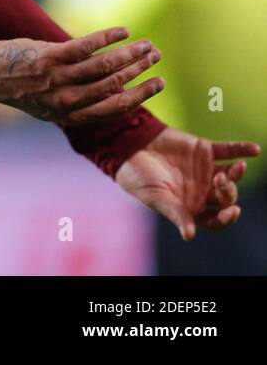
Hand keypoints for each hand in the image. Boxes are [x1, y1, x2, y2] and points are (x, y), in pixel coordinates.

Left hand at [0, 26, 162, 125]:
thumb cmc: (21, 87)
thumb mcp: (48, 106)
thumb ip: (78, 103)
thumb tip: (113, 95)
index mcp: (69, 115)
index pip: (115, 107)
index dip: (141, 95)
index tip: (159, 83)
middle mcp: (66, 99)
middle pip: (115, 85)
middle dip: (140, 70)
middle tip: (156, 56)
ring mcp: (57, 78)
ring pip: (104, 66)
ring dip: (130, 53)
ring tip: (146, 44)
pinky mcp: (49, 57)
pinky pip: (86, 46)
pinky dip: (108, 38)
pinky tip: (123, 31)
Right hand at [116, 128, 259, 238]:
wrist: (128, 144)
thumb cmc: (137, 176)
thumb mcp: (155, 197)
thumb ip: (175, 213)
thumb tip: (189, 236)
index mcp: (191, 207)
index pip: (216, 219)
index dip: (226, 218)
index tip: (233, 212)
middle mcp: (202, 190)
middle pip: (226, 197)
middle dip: (228, 192)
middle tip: (220, 181)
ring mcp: (205, 170)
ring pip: (230, 175)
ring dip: (237, 174)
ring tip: (236, 168)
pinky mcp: (204, 150)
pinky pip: (228, 150)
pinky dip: (242, 149)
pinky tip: (254, 150)